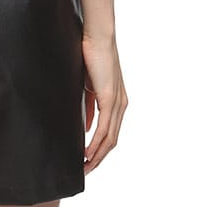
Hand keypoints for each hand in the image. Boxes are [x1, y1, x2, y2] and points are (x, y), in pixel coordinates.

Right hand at [81, 33, 128, 172]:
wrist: (97, 36)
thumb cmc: (92, 54)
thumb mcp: (89, 84)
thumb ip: (89, 104)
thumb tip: (85, 124)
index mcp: (117, 101)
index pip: (110, 132)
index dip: (100, 149)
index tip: (88, 160)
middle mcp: (121, 104)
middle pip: (112, 140)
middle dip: (99, 158)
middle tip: (86, 170)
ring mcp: (117, 103)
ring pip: (110, 138)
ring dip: (97, 155)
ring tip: (85, 166)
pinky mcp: (110, 98)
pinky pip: (104, 128)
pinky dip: (96, 143)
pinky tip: (87, 152)